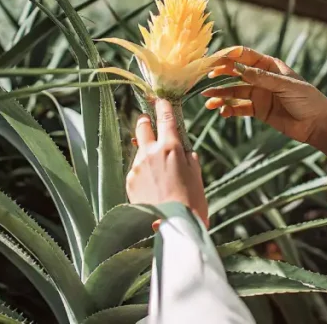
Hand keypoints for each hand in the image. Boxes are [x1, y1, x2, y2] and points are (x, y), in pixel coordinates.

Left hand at [127, 99, 208, 227]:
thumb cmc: (192, 201)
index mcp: (171, 147)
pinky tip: (153, 186)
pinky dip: (143, 172)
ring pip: (139, 150)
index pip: (165, 117)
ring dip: (147, 153)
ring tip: (159, 172)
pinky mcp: (130, 181)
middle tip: (150, 123)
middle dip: (146, 122)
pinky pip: (136, 169)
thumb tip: (182, 148)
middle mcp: (150, 152)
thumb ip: (187, 156)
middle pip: (142, 126)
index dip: (162, 106)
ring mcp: (137, 167)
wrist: (174, 225)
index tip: (160, 100)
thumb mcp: (196, 174)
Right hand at [203, 47, 326, 156]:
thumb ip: (262, 78)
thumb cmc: (308, 100)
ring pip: (234, 92)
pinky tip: (221, 112)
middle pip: (235, 73)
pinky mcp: (259, 110)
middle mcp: (262, 78)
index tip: (213, 60)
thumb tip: (238, 68)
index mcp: (270, 65)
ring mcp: (259, 94)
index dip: (228, 56)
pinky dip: (229, 109)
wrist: (318, 124)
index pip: (244, 56)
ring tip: (207, 100)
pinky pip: (239, 108)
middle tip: (205, 78)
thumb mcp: (286, 86)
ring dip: (220, 95)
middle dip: (219, 75)